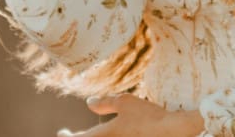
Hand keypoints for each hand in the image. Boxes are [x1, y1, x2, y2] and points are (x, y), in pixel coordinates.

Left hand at [56, 93, 205, 135]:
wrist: (172, 133)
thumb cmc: (148, 116)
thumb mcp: (125, 102)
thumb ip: (105, 102)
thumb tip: (89, 102)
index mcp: (104, 135)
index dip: (66, 136)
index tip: (62, 132)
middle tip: (70, 134)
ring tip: (91, 133)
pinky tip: (111, 135)